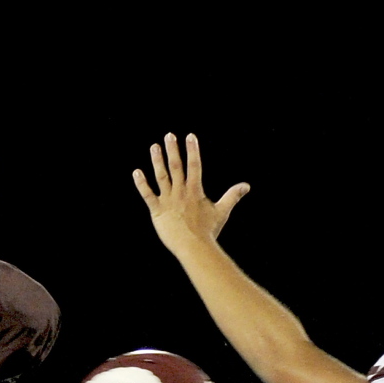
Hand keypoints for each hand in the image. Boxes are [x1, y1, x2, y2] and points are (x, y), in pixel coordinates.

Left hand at [132, 133, 249, 255]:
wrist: (193, 247)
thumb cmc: (208, 231)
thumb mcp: (222, 211)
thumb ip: (233, 196)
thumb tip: (247, 186)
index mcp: (195, 191)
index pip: (195, 165)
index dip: (193, 150)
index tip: (190, 136)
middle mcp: (181, 192)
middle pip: (176, 167)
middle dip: (173, 150)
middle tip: (169, 135)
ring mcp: (168, 201)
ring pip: (161, 177)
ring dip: (157, 161)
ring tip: (154, 147)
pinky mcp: (157, 211)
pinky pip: (147, 195)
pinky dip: (141, 184)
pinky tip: (136, 172)